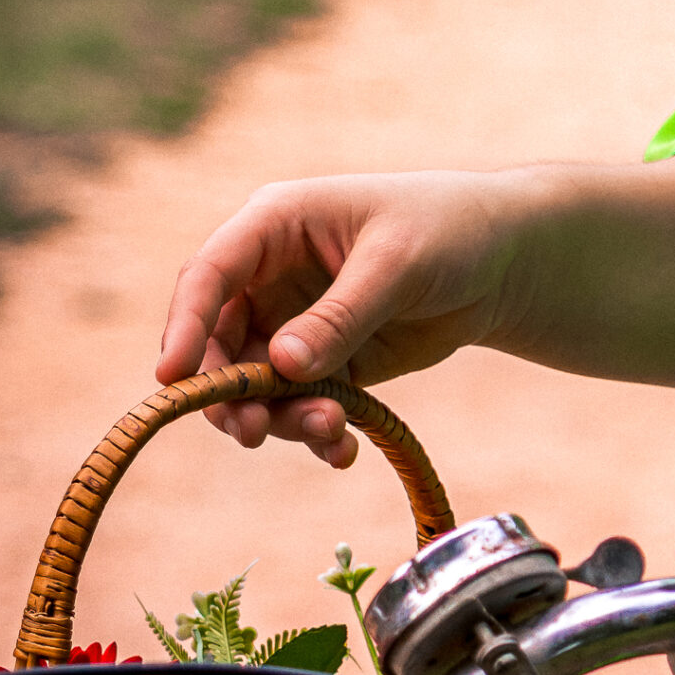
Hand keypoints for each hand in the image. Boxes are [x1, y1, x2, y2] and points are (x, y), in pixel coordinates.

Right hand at [157, 171, 531, 468]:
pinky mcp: (323, 361)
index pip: (210, 273)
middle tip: (255, 432)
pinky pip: (298, 406)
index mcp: (278, 223)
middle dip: (232, 393)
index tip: (171, 379)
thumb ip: (342, 314)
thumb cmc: (449, 232)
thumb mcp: (399, 263)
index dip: (185, 325)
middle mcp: (272, 275)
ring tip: (332, 430)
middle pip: (220, 343)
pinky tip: (344, 450)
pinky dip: (315, 432)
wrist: (503, 259)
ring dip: (282, 418)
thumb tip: (282, 366)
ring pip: (257, 386)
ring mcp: (294, 322)